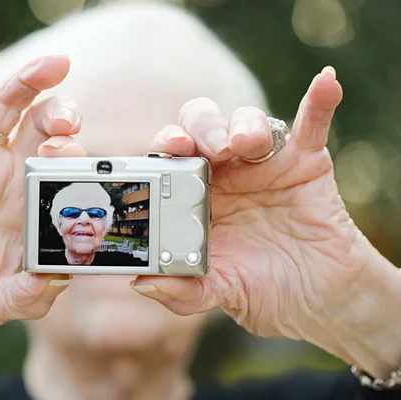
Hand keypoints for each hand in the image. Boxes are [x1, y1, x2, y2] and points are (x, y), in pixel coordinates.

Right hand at [0, 33, 84, 365]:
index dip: (78, 157)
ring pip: (6, 109)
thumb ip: (31, 292)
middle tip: (69, 123)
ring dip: (29, 82)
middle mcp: (10, 179)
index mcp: (34, 208)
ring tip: (52, 66)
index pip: (66, 167)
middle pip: (44, 128)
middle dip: (63, 116)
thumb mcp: (1, 304)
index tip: (81, 158)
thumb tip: (62, 275)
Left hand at [131, 68, 400, 375]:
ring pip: (249, 121)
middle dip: (203, 128)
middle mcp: (225, 171)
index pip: (172, 156)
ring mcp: (264, 163)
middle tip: (211, 150)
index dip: (166, 145)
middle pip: (203, 125)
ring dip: (246, 124)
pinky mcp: (305, 161)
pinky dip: (318, 102)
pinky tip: (327, 83)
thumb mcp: (219, 292)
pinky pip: (312, 124)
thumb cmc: (261, 289)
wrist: (317, 300)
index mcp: (194, 194)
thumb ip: (183, 291)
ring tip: (248, 145)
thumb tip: (142, 284)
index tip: (168, 148)